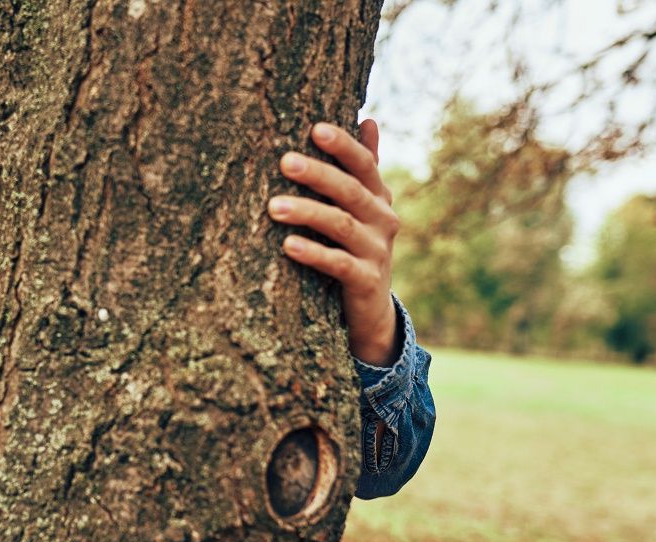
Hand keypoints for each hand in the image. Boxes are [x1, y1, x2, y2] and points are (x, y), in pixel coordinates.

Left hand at [268, 119, 401, 366]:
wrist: (371, 309)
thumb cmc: (357, 246)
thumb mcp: (363, 206)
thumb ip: (364, 166)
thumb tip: (368, 118)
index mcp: (378, 197)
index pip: (363, 164)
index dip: (342, 146)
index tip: (315, 128)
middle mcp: (382, 220)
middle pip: (350, 191)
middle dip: (318, 174)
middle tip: (284, 161)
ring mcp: (376, 251)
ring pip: (341, 225)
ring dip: (307, 212)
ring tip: (273, 207)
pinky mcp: (366, 281)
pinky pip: (338, 264)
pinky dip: (314, 253)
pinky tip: (288, 246)